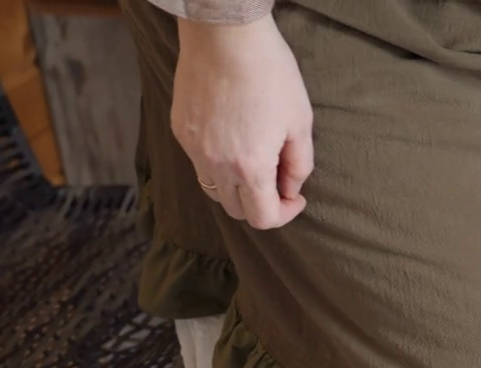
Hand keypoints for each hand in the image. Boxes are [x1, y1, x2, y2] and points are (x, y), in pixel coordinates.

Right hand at [172, 16, 312, 228]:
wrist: (225, 36)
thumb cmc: (270, 74)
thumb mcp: (300, 122)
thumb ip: (299, 164)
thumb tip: (291, 189)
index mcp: (249, 168)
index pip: (262, 219)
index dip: (284, 214)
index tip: (295, 196)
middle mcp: (216, 165)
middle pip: (235, 210)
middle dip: (260, 204)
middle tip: (277, 180)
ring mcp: (194, 149)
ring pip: (214, 190)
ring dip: (236, 189)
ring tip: (253, 163)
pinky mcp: (180, 130)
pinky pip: (199, 163)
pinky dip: (217, 164)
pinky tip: (232, 139)